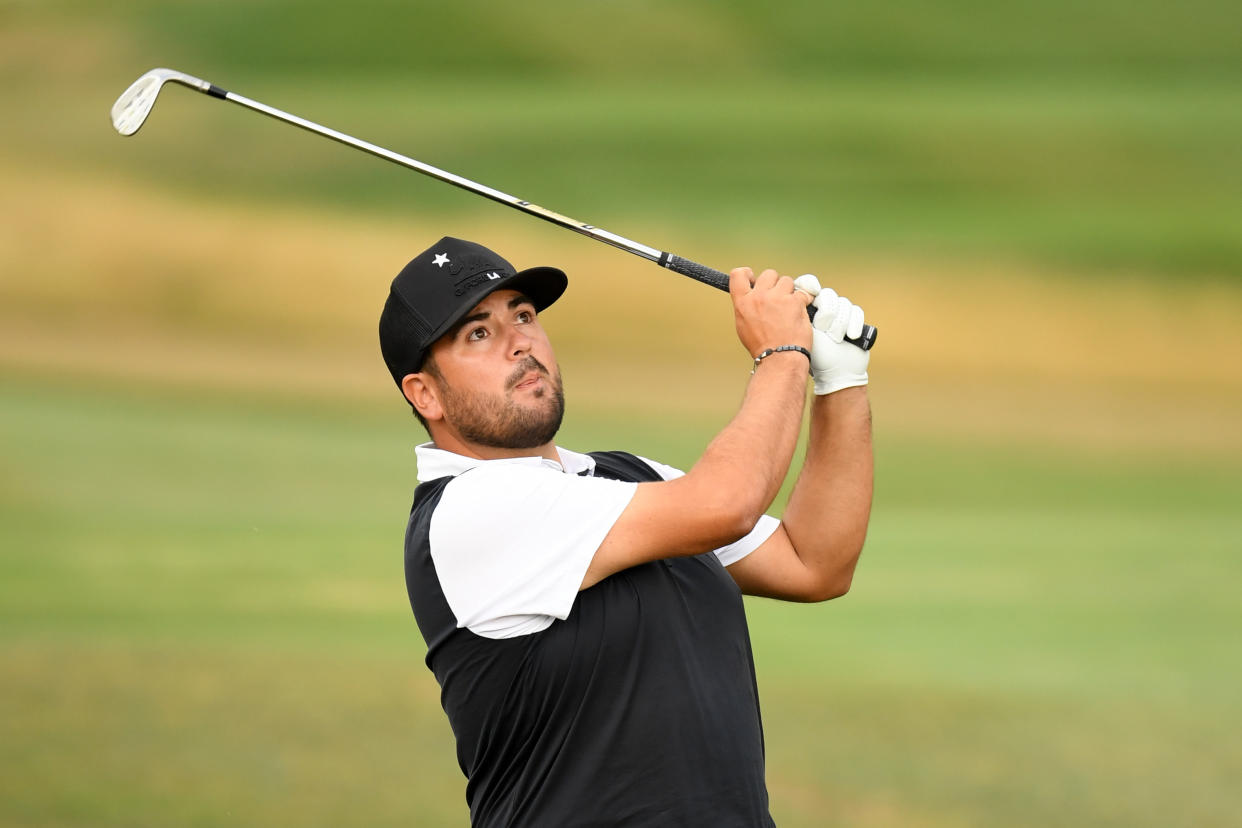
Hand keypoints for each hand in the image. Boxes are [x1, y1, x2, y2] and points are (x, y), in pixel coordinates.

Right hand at [729, 267, 812, 358]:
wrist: (779, 358)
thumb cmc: (762, 345)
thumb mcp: (744, 324)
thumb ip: (747, 305)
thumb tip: (752, 294)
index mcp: (743, 302)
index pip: (738, 274)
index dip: (748, 274)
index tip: (754, 279)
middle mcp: (758, 297)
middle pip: (769, 274)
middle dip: (775, 284)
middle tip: (778, 299)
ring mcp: (778, 298)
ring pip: (787, 281)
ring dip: (790, 292)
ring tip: (789, 309)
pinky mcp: (795, 302)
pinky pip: (802, 293)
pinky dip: (803, 302)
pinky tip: (799, 314)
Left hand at [794, 274, 869, 394]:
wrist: (832, 374)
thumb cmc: (809, 356)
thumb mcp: (795, 334)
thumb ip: (786, 315)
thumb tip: (778, 298)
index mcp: (805, 308)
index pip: (807, 286)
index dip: (809, 284)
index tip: (812, 289)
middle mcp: (823, 308)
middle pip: (827, 295)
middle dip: (826, 311)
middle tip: (823, 327)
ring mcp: (840, 314)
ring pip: (842, 303)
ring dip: (839, 321)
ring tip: (835, 337)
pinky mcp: (855, 320)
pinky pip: (856, 312)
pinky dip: (854, 323)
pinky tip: (851, 335)